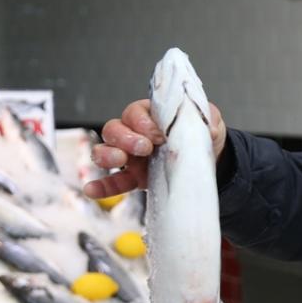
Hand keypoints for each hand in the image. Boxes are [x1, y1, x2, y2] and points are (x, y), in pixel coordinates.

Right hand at [81, 99, 225, 198]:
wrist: (210, 160)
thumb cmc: (203, 134)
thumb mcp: (209, 119)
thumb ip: (203, 115)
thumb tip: (204, 125)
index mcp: (151, 116)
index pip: (135, 112)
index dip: (143, 122)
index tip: (159, 134)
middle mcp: (135, 133)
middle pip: (113, 129)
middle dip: (125, 138)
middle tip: (146, 148)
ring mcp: (132, 156)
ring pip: (105, 150)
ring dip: (106, 154)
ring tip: (120, 160)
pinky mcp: (134, 178)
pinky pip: (113, 181)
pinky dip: (101, 186)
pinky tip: (92, 190)